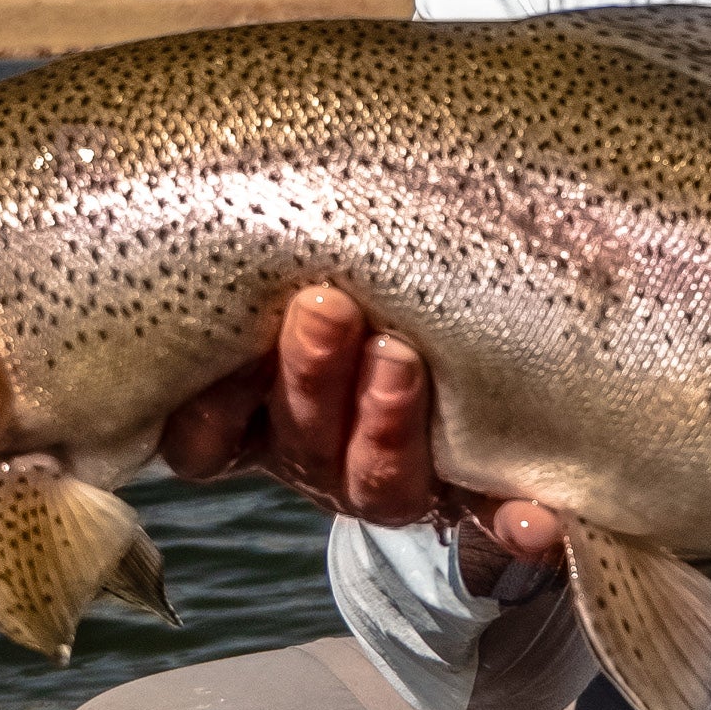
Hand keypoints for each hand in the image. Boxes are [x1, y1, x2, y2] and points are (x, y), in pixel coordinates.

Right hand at [156, 285, 564, 561]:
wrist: (456, 369)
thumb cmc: (350, 293)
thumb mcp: (290, 279)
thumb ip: (252, 255)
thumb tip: (180, 184)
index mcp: (258, 420)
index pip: (208, 441)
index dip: (208, 414)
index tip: (222, 360)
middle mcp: (319, 459)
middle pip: (300, 444)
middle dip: (310, 379)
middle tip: (325, 309)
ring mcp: (392, 483)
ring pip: (377, 481)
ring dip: (385, 424)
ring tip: (399, 357)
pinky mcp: (474, 499)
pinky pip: (490, 525)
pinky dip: (509, 525)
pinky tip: (530, 518)